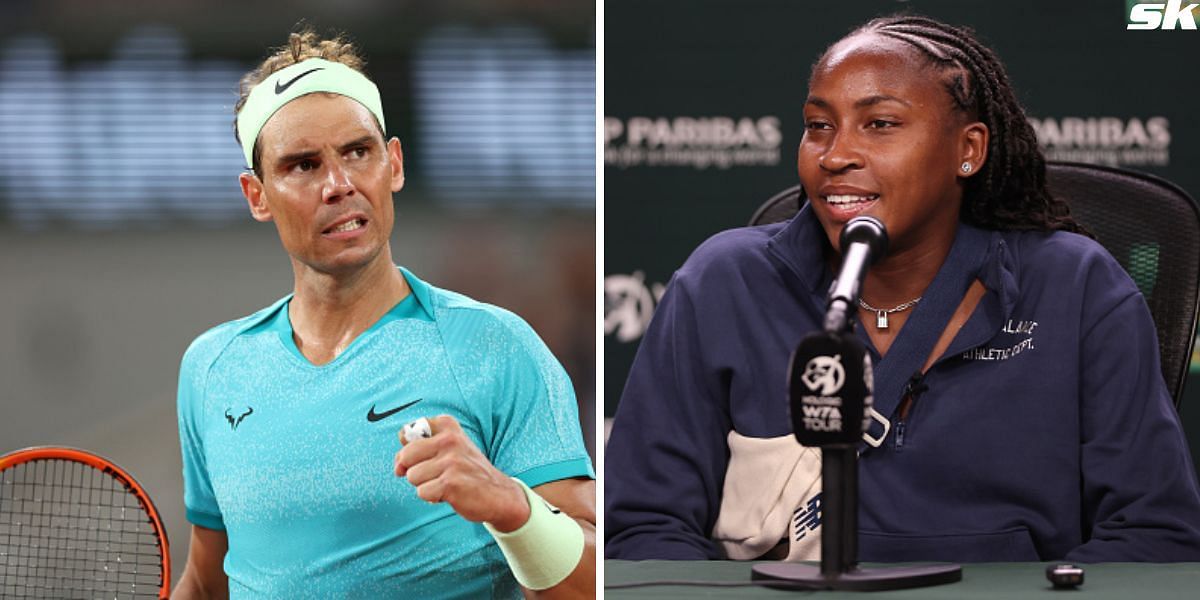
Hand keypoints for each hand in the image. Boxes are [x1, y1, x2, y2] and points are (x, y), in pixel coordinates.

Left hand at [394, 415, 530, 531]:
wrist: (499, 494)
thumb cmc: (467, 471)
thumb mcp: (450, 448)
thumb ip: (420, 446)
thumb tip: (397, 466)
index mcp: (447, 426)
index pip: (406, 433)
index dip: (409, 451)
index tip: (424, 458)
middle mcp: (450, 439)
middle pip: (405, 456)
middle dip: (414, 470)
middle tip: (434, 474)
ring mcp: (451, 461)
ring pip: (412, 476)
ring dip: (425, 485)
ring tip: (445, 483)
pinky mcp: (451, 482)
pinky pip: (422, 492)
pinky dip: (432, 498)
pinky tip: (449, 494)